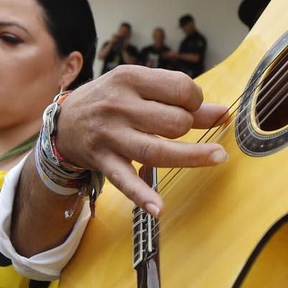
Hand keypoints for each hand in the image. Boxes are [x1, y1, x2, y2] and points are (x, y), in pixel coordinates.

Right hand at [53, 65, 228, 214]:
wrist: (65, 122)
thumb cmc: (111, 100)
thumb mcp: (139, 88)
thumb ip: (179, 100)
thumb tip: (222, 113)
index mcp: (130, 78)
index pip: (180, 88)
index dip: (195, 100)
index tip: (189, 107)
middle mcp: (119, 105)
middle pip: (173, 121)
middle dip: (188, 127)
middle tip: (182, 129)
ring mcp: (110, 135)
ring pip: (157, 150)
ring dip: (191, 156)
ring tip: (218, 157)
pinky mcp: (103, 160)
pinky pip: (125, 180)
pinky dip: (142, 195)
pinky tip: (159, 208)